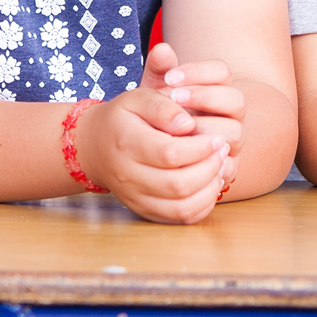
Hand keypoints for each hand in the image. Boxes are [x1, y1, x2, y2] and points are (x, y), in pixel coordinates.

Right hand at [73, 84, 233, 224]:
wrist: (94, 147)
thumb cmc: (123, 118)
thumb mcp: (139, 99)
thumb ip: (164, 107)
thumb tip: (189, 124)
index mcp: (127, 144)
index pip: (170, 154)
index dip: (201, 148)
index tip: (217, 138)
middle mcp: (128, 176)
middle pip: (178, 184)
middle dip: (210, 168)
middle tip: (222, 151)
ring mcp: (134, 197)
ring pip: (180, 207)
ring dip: (209, 190)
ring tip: (219, 168)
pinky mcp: (143, 209)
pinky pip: (177, 218)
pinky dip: (201, 206)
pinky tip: (210, 185)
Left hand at [140, 42, 245, 175]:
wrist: (154, 155)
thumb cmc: (158, 119)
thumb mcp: (155, 94)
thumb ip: (159, 71)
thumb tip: (162, 49)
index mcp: (218, 90)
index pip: (222, 72)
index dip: (199, 72)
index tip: (169, 77)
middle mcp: (231, 114)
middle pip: (236, 100)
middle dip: (205, 97)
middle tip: (174, 99)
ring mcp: (233, 141)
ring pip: (235, 131)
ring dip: (206, 129)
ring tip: (177, 130)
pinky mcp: (228, 167)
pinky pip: (230, 164)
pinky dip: (209, 161)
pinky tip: (185, 156)